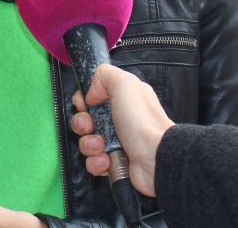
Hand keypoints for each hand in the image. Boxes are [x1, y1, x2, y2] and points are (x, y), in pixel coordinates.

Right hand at [69, 63, 173, 196]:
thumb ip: (104, 75)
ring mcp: (117, 142)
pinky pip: (94, 162)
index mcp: (124, 98)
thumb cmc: (143, 122)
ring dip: (89, 145)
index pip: (94, 96)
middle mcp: (121, 119)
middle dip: (82, 124)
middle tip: (89, 127)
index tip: (85, 105)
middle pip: (87, 119)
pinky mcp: (115, 162)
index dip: (84, 101)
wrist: (155, 158)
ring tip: (101, 147)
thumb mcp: (125, 84)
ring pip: (88, 142)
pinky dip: (96, 162)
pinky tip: (106, 160)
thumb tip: (90, 92)